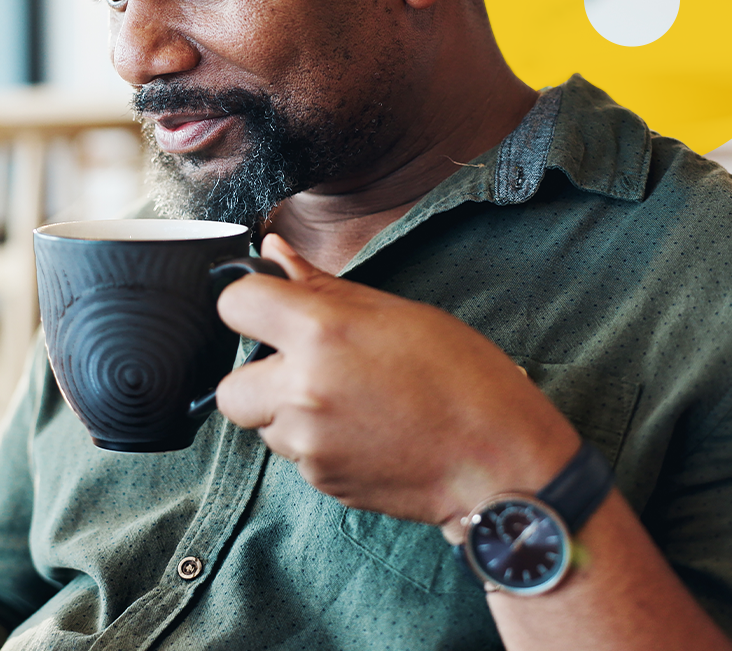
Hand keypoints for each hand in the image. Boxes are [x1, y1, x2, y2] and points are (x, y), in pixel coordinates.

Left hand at [213, 234, 580, 529]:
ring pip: (264, 424)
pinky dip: (317, 444)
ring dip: (289, 413)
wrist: (500, 462)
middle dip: (259, 377)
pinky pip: (295, 455)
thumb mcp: (396, 312)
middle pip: (231, 387)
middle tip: (306, 369)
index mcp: (322, 333)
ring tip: (350, 402)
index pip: (234, 305)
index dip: (249, 303)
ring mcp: (309, 442)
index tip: (268, 309)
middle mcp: (303, 389)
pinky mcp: (321, 480)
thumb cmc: (464, 379)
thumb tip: (274, 251)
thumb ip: (322, 286)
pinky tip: (364, 432)